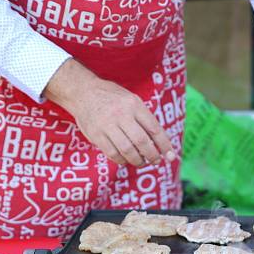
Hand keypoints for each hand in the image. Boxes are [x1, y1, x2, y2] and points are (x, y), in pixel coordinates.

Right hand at [44, 58, 175, 166]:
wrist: (83, 92)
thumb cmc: (112, 98)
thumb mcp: (131, 100)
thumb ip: (143, 118)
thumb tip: (159, 142)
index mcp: (134, 105)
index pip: (154, 128)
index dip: (164, 145)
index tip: (171, 155)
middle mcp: (121, 115)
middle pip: (142, 141)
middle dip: (152, 155)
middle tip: (156, 160)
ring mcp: (107, 125)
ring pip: (127, 150)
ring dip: (137, 160)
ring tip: (141, 161)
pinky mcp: (96, 135)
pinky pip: (112, 153)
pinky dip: (122, 160)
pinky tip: (125, 159)